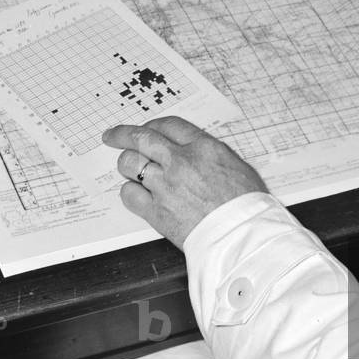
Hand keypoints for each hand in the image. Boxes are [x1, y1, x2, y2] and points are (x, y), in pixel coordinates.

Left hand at [102, 116, 266, 248]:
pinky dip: (129, 192)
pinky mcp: (156, 212)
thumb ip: (211, 156)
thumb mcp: (236, 166)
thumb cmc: (247, 205)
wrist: (242, 234)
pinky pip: (129, 194)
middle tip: (112, 135)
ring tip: (128, 168)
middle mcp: (181, 162)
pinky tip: (136, 193)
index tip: (147, 128)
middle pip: (142, 138)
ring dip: (126, 164)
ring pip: (130, 163)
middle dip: (122, 134)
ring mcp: (166, 186)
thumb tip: (198, 153)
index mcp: (203, 148)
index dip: (154, 125)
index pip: (169, 125)